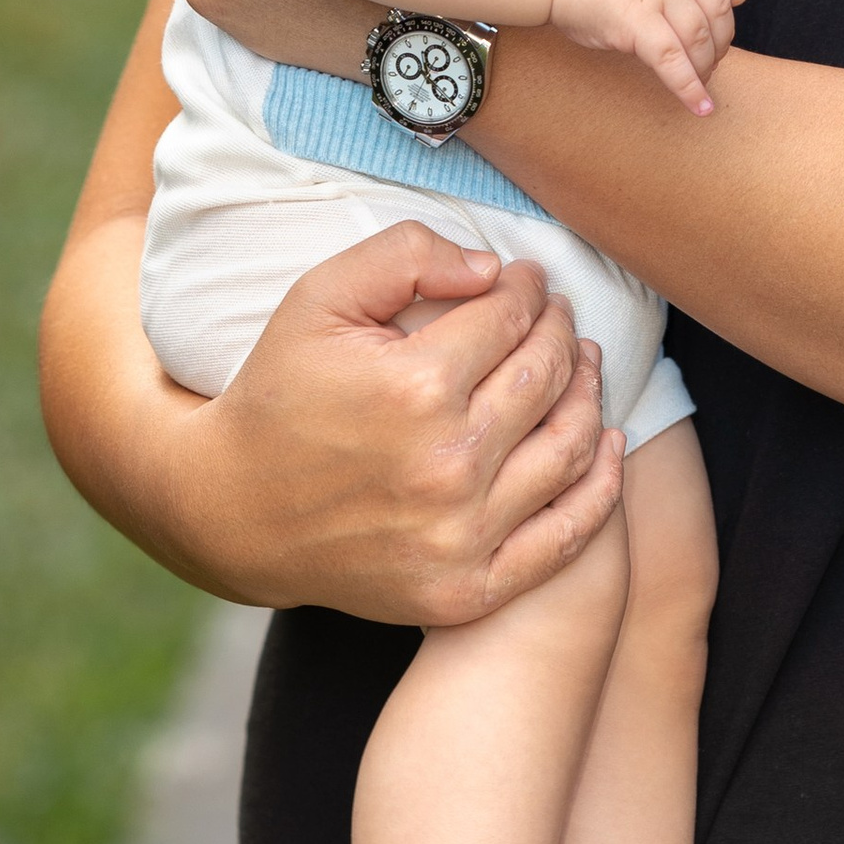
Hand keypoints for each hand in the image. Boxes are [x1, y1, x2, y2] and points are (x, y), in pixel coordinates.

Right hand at [204, 222, 624, 622]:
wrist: (235, 512)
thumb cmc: (279, 393)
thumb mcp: (318, 298)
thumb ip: (405, 255)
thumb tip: (493, 269)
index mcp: (415, 387)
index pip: (510, 319)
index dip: (528, 289)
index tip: (528, 280)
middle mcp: (448, 465)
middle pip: (547, 376)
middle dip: (563, 331)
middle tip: (559, 315)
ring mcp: (462, 536)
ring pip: (572, 446)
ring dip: (591, 394)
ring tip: (584, 365)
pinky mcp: (467, 588)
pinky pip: (567, 536)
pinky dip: (602, 485)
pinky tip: (609, 443)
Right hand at [549, 0, 749, 116]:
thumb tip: (703, 8)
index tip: (725, 11)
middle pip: (721, 9)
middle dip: (720, 41)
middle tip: (709, 58)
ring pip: (702, 39)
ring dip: (705, 66)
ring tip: (699, 80)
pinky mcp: (637, 22)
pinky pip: (674, 62)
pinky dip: (690, 89)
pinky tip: (700, 107)